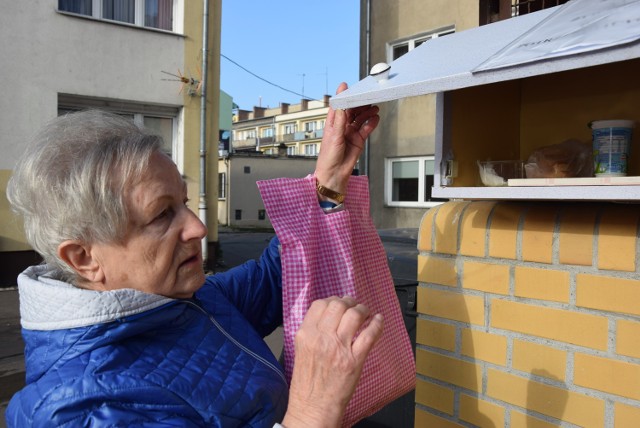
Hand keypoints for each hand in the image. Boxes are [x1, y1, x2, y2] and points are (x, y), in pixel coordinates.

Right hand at [281, 296, 383, 427]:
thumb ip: (312, 332)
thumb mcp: (300, 351)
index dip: (333, 300)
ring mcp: (339, 348)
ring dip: (363, 310)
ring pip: (354, 315)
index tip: (339, 303)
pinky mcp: (355, 360)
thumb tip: (328, 317)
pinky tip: (378, 320)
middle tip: (354, 305)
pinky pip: (369, 334)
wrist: (313, 408)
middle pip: (338, 305)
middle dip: (349, 302)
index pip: (320, 304)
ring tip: (366, 312)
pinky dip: (377, 324)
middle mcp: (321, 338)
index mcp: (305, 335)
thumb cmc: (306, 384)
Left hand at [315, 83, 379, 195]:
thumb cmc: (328, 156)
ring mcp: (350, 132)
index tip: (348, 86)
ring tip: (374, 107)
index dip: (343, 96)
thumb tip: (341, 101)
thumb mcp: (334, 135)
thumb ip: (340, 118)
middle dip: (359, 103)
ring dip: (367, 112)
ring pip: (360, 118)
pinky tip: (376, 118)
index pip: (338, 106)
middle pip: (352, 110)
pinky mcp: (358, 140)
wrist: (335, 174)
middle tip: (367, 97)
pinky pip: (366, 128)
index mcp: (332, 123)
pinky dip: (371, 123)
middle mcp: (342, 126)